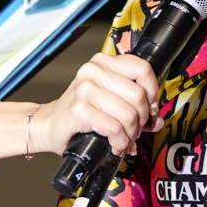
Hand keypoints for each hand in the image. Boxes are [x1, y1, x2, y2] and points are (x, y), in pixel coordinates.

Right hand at [37, 52, 161, 154]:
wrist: (50, 125)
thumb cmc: (79, 112)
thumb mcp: (109, 100)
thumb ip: (135, 105)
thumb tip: (156, 120)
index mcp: (103, 62)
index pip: (143, 69)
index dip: (152, 93)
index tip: (147, 108)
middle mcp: (94, 71)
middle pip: (139, 96)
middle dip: (141, 120)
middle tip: (133, 129)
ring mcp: (86, 89)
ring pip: (129, 114)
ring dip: (130, 134)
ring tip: (123, 138)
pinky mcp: (80, 109)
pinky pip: (115, 128)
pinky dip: (119, 142)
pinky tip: (114, 144)